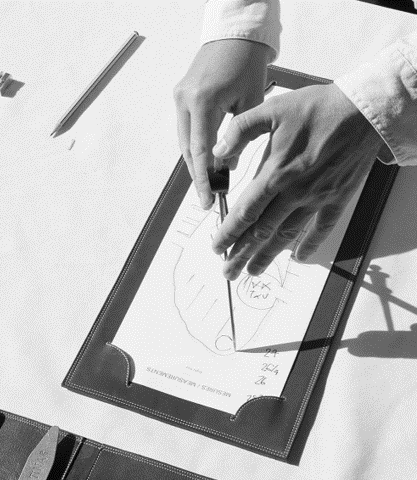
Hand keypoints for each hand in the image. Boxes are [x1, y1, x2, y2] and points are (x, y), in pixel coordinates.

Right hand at [173, 39, 270, 209]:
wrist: (235, 34)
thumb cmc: (247, 62)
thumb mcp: (252, 101)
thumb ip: (241, 137)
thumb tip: (229, 164)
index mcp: (203, 101)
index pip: (200, 151)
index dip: (204, 179)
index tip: (207, 199)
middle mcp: (185, 100)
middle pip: (186, 150)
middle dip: (198, 175)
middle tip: (208, 197)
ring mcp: (180, 97)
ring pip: (184, 141)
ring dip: (195, 163)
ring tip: (209, 182)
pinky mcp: (181, 96)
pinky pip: (186, 129)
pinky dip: (194, 146)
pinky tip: (206, 159)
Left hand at [211, 83, 384, 280]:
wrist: (364, 110)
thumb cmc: (318, 107)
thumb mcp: (272, 108)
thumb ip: (241, 130)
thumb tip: (218, 152)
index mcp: (276, 172)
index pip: (245, 211)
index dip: (228, 232)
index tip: (217, 247)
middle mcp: (294, 192)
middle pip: (262, 231)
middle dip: (242, 253)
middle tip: (228, 271)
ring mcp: (317, 198)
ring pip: (287, 235)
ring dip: (268, 255)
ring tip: (252, 271)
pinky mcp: (337, 199)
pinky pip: (321, 229)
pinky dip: (309, 245)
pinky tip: (298, 257)